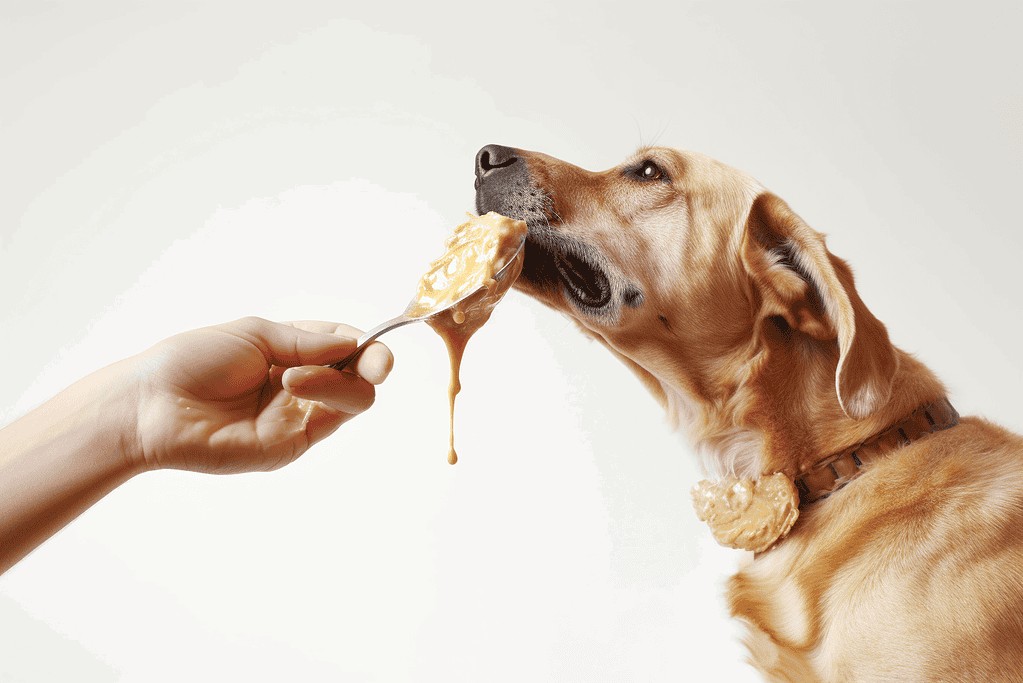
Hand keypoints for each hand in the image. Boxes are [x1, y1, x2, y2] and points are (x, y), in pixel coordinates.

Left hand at [131, 317, 392, 473]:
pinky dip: (324, 395)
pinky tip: (292, 383)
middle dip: (371, 363)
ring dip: (337, 378)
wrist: (153, 405)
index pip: (345, 346)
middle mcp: (300, 386)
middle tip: (372, 360)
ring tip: (295, 375)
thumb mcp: (257, 333)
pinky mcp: (291, 445)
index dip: (366, 343)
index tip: (375, 340)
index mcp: (291, 354)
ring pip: (354, 399)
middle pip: (359, 375)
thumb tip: (356, 342)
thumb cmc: (192, 361)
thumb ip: (309, 340)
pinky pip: (330, 421)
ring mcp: (297, 417)